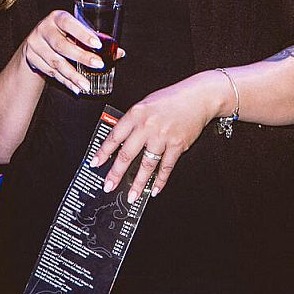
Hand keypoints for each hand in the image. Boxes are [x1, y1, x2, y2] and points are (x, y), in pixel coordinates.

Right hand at [18, 10, 120, 95]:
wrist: (35, 42)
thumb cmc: (62, 34)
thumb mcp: (75, 31)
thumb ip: (94, 39)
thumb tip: (119, 52)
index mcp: (57, 17)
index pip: (69, 23)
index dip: (82, 33)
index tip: (97, 44)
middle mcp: (44, 29)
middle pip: (61, 45)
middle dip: (81, 57)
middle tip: (98, 65)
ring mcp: (35, 44)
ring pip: (55, 63)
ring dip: (73, 75)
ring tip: (86, 84)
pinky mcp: (31, 59)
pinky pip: (50, 73)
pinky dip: (65, 81)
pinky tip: (75, 87)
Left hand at [88, 73, 221, 201]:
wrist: (198, 97)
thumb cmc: (172, 99)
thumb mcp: (146, 104)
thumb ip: (134, 121)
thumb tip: (120, 141)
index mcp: (136, 114)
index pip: (115, 136)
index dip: (103, 152)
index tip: (95, 164)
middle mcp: (148, 126)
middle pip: (127, 154)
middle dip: (116, 173)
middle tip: (109, 185)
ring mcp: (163, 137)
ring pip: (146, 165)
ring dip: (139, 183)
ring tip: (132, 195)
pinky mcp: (178, 145)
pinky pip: (166, 167)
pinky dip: (160, 180)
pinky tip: (155, 189)